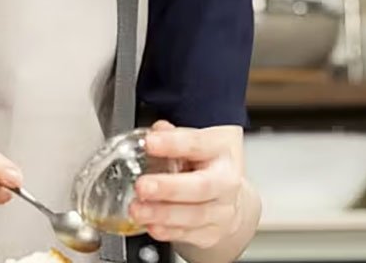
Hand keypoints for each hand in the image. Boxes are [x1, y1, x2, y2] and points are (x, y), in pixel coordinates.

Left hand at [129, 121, 244, 248]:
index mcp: (222, 149)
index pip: (199, 144)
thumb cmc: (206, 163)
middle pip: (202, 186)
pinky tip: (150, 225)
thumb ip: (172, 136)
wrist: (228, 195)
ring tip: (137, 210)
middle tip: (142, 186)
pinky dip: (167, 231)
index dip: (174, 143)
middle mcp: (227, 180)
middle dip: (169, 188)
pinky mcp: (213, 233)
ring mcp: (223, 210)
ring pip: (194, 215)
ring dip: (162, 214)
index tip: (150, 143)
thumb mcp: (193, 141)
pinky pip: (189, 235)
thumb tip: (155, 131)